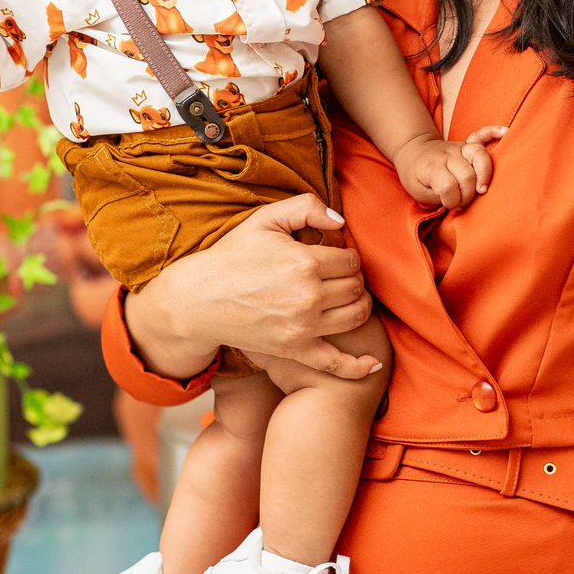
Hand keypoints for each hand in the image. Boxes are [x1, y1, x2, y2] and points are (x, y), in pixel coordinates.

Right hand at [124, 193, 377, 381]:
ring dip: (359, 305)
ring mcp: (304, 327)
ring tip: (347, 298)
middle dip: (353, 278)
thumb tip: (341, 221)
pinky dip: (358, 366)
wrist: (200, 299)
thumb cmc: (232, 256)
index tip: (335, 255)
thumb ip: (306, 207)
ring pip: (356, 317)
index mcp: (305, 262)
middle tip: (338, 275)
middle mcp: (309, 297)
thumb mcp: (265, 219)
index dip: (348, 255)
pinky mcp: (296, 350)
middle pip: (356, 287)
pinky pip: (336, 364)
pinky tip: (372, 362)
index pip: (351, 259)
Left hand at [394, 125, 506, 207]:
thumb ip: (439, 197)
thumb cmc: (416, 176)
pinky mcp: (466, 143)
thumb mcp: (418, 192)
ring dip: (484, 176)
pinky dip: (493, 132)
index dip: (451, 201)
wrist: (413, 152)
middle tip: (461, 202)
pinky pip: (481, 134)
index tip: (448, 205)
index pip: (447, 186)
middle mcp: (447, 154)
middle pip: (466, 176)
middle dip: (466, 196)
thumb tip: (461, 201)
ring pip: (479, 157)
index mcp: (431, 167)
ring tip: (481, 190)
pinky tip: (504, 132)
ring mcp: (458, 147)